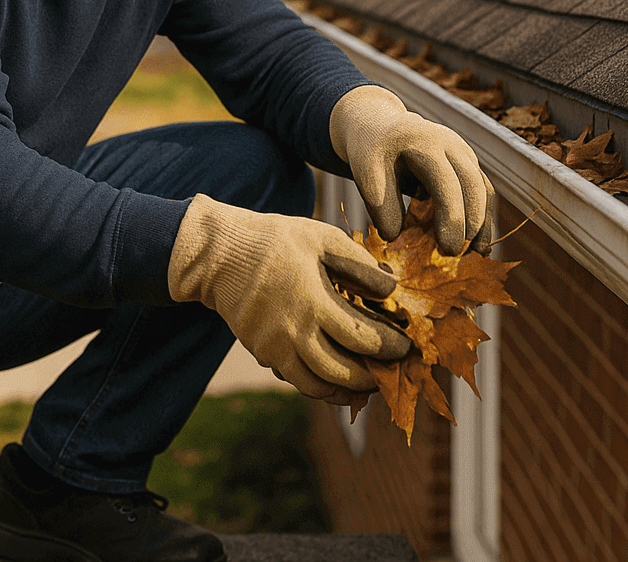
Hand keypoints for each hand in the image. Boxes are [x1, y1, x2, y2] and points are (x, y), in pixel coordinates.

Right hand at [168, 194, 412, 400]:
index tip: (407, 345)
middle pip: (343, 373)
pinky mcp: (263, 354)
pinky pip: (297, 381)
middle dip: (374, 376)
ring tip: (368, 383)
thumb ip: (359, 263)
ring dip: (348, 390)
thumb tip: (392, 288)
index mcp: (313, 301)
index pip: (363, 338)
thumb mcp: (321, 238)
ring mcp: (275, 348)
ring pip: (318, 387)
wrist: (220, 256)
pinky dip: (321, 387)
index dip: (390, 347)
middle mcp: (294, 333)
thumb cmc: (275, 241)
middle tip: (393, 370)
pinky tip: (337, 380)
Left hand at [330, 84, 494, 255]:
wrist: (381, 127)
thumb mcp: (366, 174)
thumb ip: (381, 206)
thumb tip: (397, 238)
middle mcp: (451, 144)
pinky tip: (476, 243)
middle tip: (460, 256)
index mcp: (425, 142)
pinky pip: (482, 192)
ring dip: (482, 224)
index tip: (447, 250)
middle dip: (472, 224)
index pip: (447, 183)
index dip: (451, 218)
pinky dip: (481, 218)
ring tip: (474, 255)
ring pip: (484, 189)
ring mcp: (463, 153)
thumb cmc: (372, 152)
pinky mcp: (466, 165)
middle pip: (474, 185)